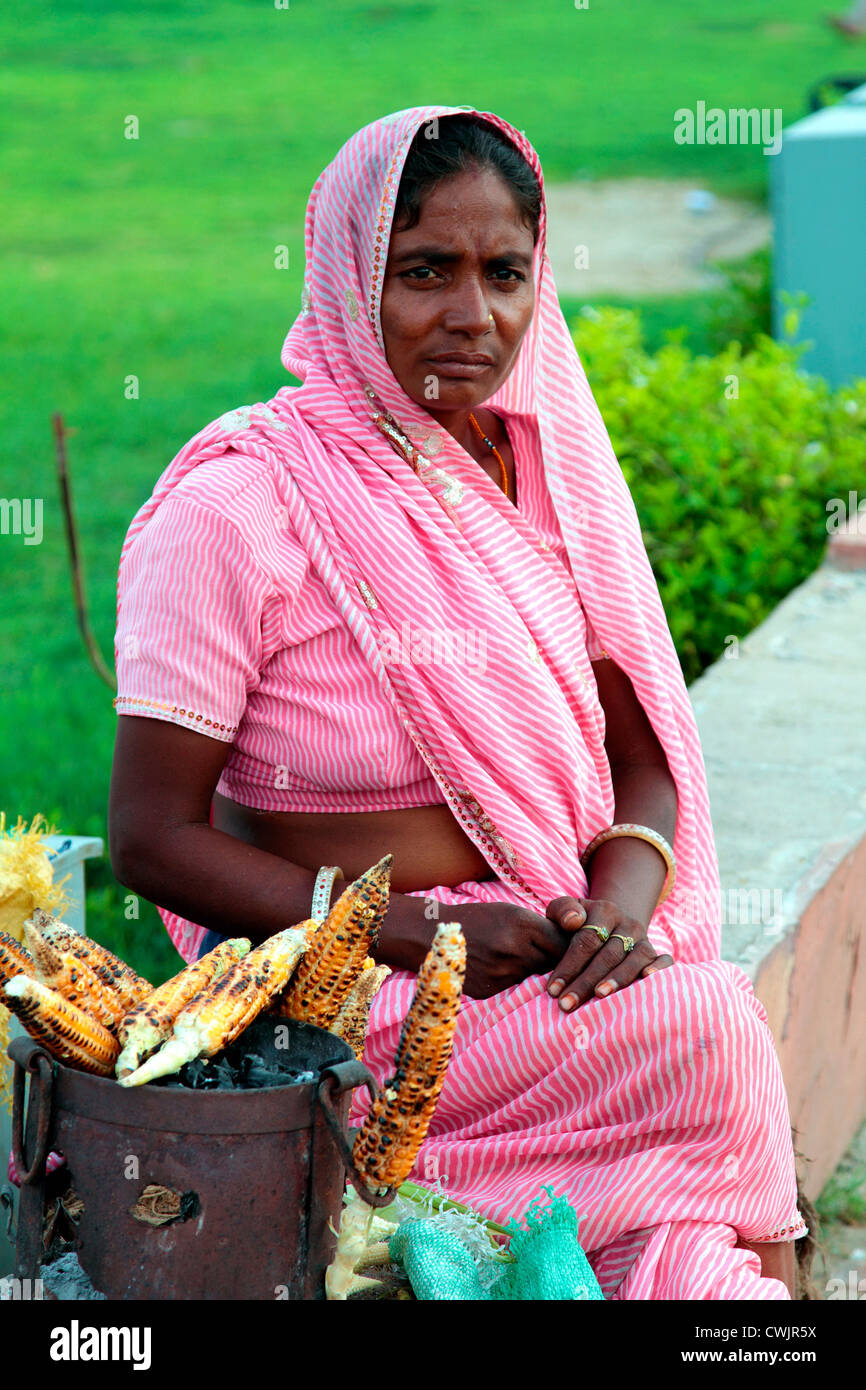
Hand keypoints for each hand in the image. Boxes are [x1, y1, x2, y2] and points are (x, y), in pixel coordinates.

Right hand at [455, 901, 570, 999]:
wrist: (433, 935)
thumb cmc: (479, 919)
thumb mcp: (511, 913)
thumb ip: (540, 929)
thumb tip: (570, 947)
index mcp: (521, 924)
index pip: (562, 943)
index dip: (567, 946)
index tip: (570, 948)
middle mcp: (514, 949)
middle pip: (551, 963)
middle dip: (554, 962)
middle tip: (551, 959)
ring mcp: (501, 972)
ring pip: (533, 978)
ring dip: (533, 973)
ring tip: (520, 962)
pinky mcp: (490, 990)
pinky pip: (513, 988)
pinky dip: (513, 982)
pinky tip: (500, 970)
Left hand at [544, 896, 672, 1010]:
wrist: (608, 925)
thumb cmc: (577, 926)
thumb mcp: (563, 911)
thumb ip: (562, 911)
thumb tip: (574, 921)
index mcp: (604, 911)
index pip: (587, 940)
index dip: (569, 966)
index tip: (552, 990)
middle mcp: (628, 924)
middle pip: (608, 954)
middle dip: (586, 982)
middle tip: (566, 1004)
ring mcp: (644, 939)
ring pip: (636, 959)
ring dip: (618, 979)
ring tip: (599, 997)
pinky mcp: (657, 953)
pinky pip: (665, 960)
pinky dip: (659, 970)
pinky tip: (646, 980)